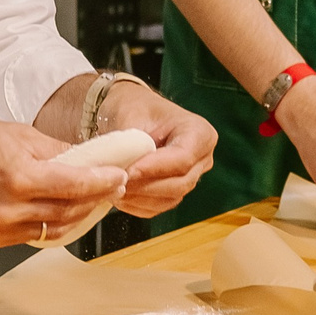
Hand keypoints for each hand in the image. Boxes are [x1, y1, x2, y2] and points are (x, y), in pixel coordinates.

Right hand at [0, 112, 125, 247]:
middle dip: (95, 198)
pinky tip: (63, 211)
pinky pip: (34, 236)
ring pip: (54, 229)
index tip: (119, 176)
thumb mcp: (23, 135)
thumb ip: (60, 152)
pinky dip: (52, 224)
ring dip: (77, 214)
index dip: (102, 182)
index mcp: (17, 177)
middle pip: (68, 210)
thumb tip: (93, 160)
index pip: (74, 185)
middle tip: (112, 186)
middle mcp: (8, 208)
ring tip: (92, 199)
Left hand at [97, 82, 215, 218]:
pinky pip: (159, 206)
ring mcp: (191, 177)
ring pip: (170, 198)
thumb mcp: (132, 117)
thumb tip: (121, 171)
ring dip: (140, 198)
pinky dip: (137, 205)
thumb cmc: (134, 107)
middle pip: (180, 183)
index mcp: (199, 133)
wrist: (131, 112)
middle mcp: (202, 158)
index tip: (128, 170)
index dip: (154, 168)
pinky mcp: (175, 192)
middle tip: (116, 182)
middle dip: (146, 186)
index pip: (183, 158)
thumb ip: (132, 145)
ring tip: (113, 188)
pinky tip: (118, 196)